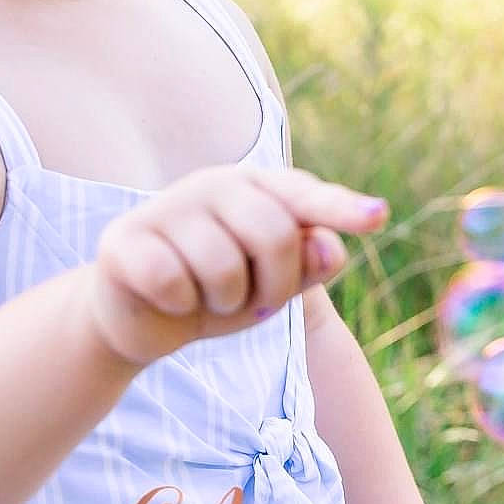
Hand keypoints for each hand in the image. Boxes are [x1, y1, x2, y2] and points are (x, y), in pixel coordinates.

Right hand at [81, 165, 387, 365]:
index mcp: (255, 187)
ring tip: (205, 299)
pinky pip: (174, 282)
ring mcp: (166, 207)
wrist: (138, 319)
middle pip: (274, 234)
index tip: (379, 216)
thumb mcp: (272, 287)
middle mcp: (211, 183)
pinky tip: (167, 298)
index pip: (304, 194)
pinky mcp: (125, 239)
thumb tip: (330, 248)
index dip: (341, 207)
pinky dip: (180, 306)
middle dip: (273, 286)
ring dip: (223, 303)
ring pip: (223, 266)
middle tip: (252, 300)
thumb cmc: (215, 293)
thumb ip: (308, 266)